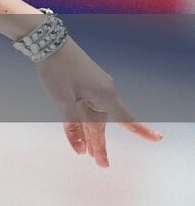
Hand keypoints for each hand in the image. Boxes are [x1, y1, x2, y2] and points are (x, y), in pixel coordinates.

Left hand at [35, 37, 162, 166]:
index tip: (157, 139)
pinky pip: (85, 107)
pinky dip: (80, 120)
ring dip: (88, 134)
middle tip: (101, 165)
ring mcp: (94, 87)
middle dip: (99, 144)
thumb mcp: (62, 100)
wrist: (47, 41)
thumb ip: (72, 124)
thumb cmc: (57, 69)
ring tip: (85, 154)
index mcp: (104, 95)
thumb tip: (80, 148)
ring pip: (91, 116)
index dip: (141, 131)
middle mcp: (103, 92)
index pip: (126, 119)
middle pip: (102, 123)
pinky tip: (77, 135)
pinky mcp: (84, 83)